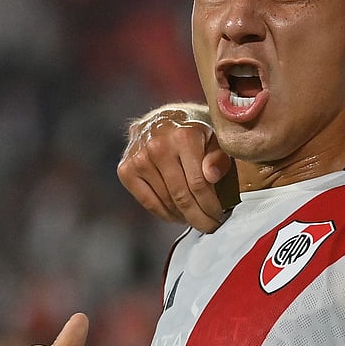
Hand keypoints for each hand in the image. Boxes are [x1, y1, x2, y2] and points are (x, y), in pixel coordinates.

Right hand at [117, 106, 233, 232]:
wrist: (162, 119)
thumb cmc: (194, 131)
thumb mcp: (214, 137)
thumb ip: (218, 156)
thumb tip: (211, 175)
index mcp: (183, 136)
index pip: (198, 184)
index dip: (210, 206)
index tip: (219, 216)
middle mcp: (157, 146)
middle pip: (181, 196)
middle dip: (198, 217)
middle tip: (210, 226)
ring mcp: (139, 158)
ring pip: (166, 202)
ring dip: (183, 216)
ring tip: (195, 219)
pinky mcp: (125, 169)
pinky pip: (148, 202)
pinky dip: (164, 214)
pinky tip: (177, 216)